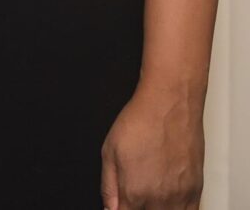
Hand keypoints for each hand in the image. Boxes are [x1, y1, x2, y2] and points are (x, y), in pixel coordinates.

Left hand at [101, 83, 202, 208]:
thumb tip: (109, 207)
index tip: (120, 203)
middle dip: (137, 208)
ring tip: (148, 195)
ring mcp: (181, 197)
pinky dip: (177, 209)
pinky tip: (168, 200)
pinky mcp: (196, 190)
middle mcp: (160, 200)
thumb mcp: (109, 152)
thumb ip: (108, 186)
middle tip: (132, 196)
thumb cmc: (140, 123)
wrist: (169, 106)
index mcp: (134, 193)